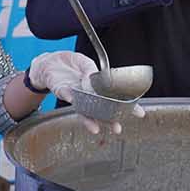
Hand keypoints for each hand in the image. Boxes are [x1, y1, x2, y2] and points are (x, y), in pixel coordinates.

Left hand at [31, 52, 145, 134]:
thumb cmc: (69, 65)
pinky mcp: (61, 90)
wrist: (49, 63)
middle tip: (118, 128)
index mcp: (97, 88)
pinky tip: (72, 97)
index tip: (140, 114)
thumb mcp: (84, 62)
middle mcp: (87, 95)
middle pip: (100, 111)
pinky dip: (69, 95)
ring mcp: (75, 95)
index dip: (127, 107)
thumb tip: (94, 80)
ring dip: (88, 120)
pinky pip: (66, 93)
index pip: (115, 99)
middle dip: (109, 121)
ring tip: (95, 127)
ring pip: (83, 109)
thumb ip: (90, 71)